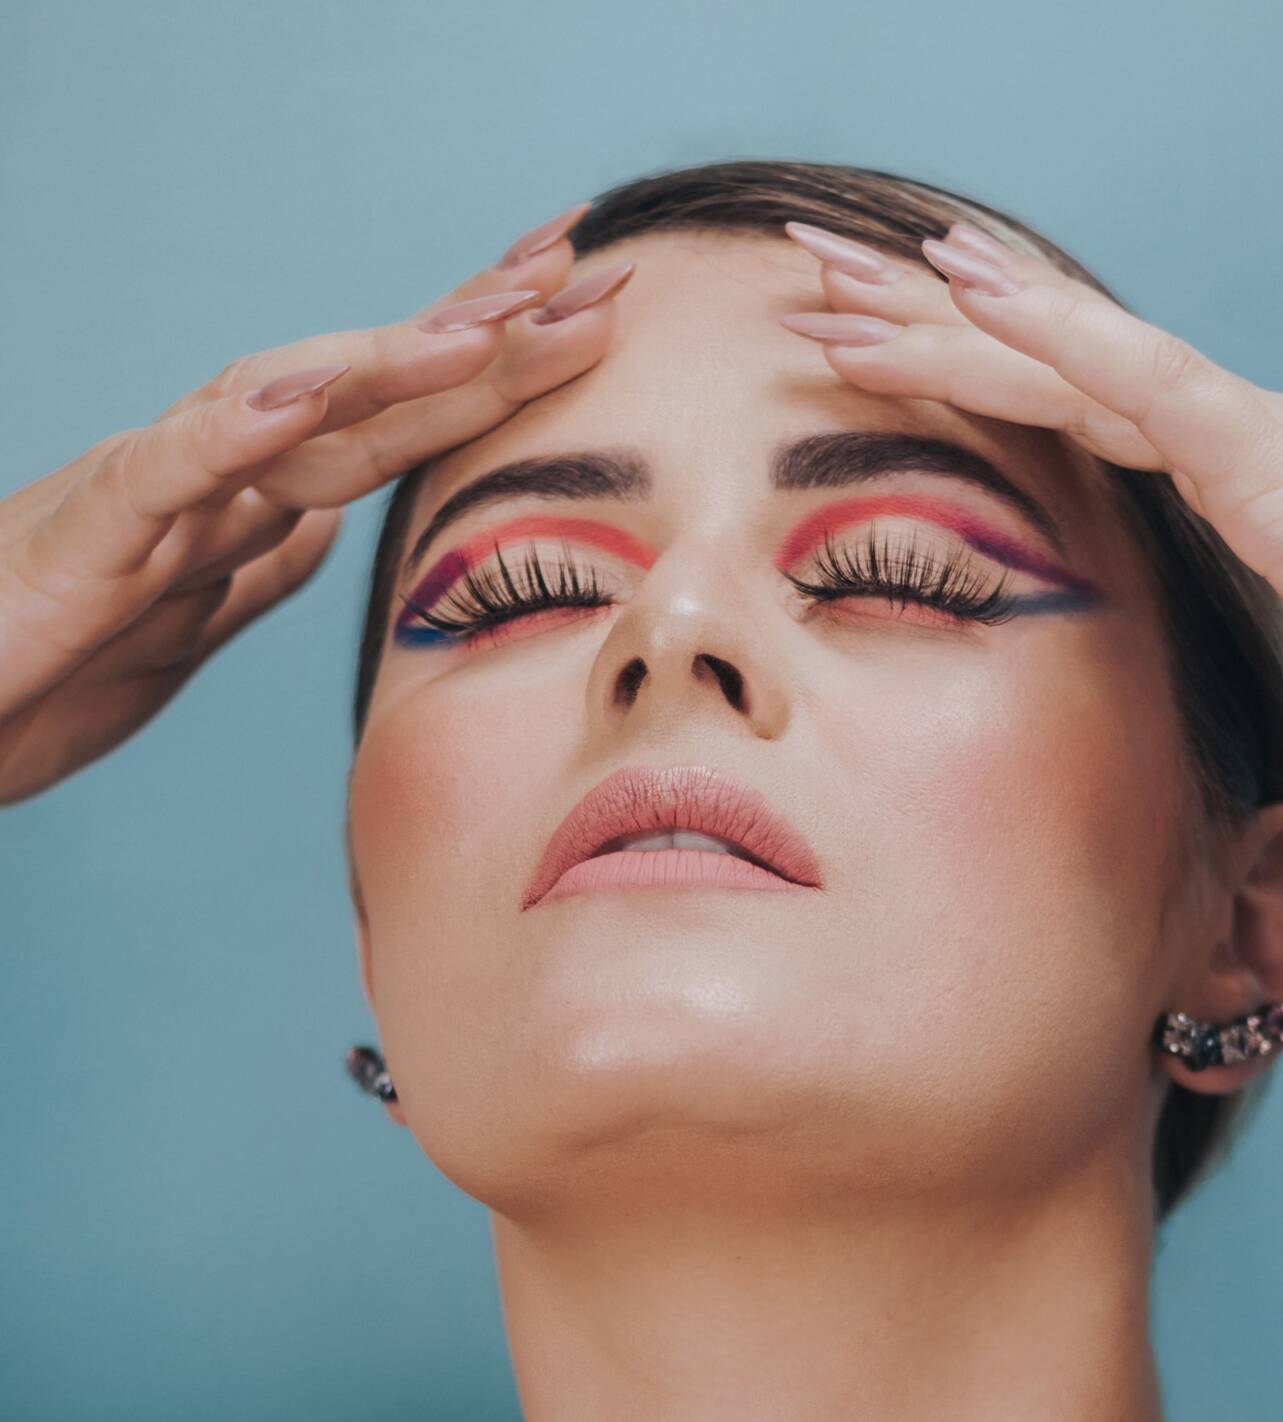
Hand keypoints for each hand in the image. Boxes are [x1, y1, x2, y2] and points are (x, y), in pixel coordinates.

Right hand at [0, 204, 632, 806]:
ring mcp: (160, 490)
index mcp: (253, 489)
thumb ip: (258, 560)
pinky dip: (231, 432)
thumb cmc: (56, 659)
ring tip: (491, 320)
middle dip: (485, 326)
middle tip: (593, 267)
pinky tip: (306, 395)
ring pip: (289, 404)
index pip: (395, 408)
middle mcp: (217, 466)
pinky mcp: (92, 536)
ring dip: (393, 359)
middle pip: (372, 384)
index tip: (590, 309)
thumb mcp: (194, 617)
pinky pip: (166, 470)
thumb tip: (325, 527)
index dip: (494, 360)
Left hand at [780, 219, 1282, 813]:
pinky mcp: (1279, 462)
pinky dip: (1060, 336)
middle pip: (1045, 361)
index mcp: (1233, 465)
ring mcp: (1253, 432)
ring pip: (1070, 356)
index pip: (1067, 406)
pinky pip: (1149, 383)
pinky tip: (977, 295)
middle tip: (816, 280)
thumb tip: (1218, 587)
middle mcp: (1230, 426)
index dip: (966, 373)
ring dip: (951, 318)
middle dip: (923, 321)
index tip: (874, 352)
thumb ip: (1258, 584)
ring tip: (851, 273)